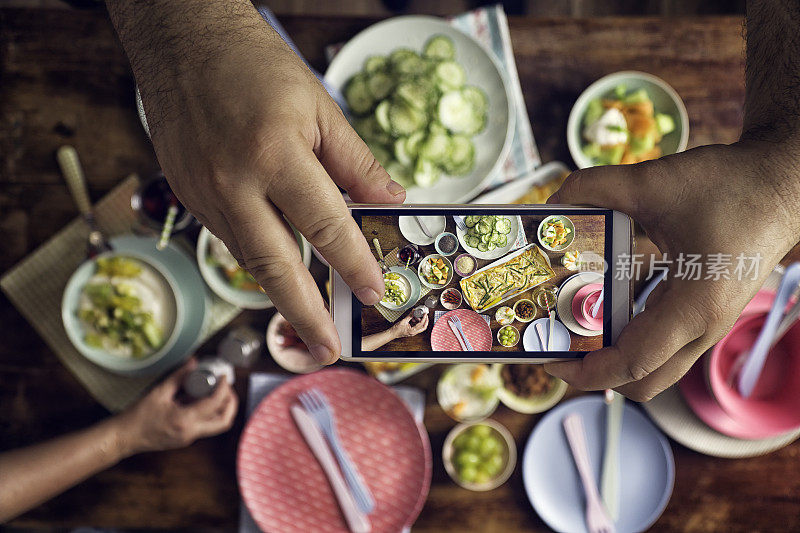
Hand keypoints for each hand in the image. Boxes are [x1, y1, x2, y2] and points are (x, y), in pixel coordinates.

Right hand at [114, 359, 237, 454]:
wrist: (125, 437)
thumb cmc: (138, 416)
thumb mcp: (159, 392)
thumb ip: (179, 376)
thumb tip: (193, 362)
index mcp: (185, 420)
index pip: (214, 403)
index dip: (224, 388)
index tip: (223, 376)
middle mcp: (191, 432)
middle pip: (225, 421)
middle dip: (231, 403)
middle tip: (227, 387)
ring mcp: (189, 438)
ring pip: (217, 425)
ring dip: (222, 408)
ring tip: (216, 391)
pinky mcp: (186, 439)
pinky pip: (205, 426)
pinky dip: (209, 413)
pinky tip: (200, 399)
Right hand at [127, 2, 404, 365]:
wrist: (181, 40)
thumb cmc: (255, 64)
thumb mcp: (320, 107)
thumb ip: (356, 164)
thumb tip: (390, 204)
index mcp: (274, 155)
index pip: (326, 227)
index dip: (353, 265)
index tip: (373, 293)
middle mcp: (232, 183)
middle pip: (274, 267)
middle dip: (304, 314)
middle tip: (326, 347)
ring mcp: (202, 193)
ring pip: (248, 258)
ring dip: (280, 291)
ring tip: (309, 317)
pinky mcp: (186, 195)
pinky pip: (229, 237)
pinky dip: (258, 255)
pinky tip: (279, 264)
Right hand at [391, 313, 428, 337]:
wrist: (393, 333)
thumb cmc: (396, 329)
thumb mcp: (404, 321)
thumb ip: (410, 315)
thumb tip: (414, 311)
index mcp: (412, 331)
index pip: (421, 324)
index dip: (424, 318)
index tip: (425, 314)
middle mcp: (414, 333)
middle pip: (424, 327)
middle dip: (426, 321)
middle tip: (425, 316)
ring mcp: (413, 333)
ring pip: (421, 328)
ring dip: (421, 322)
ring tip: (417, 316)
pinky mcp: (412, 332)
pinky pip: (417, 327)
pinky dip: (417, 323)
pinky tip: (414, 319)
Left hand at [544, 141, 799, 400]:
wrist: (781, 183)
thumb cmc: (733, 186)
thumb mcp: (656, 182)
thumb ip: (598, 187)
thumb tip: (554, 200)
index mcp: (695, 309)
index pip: (632, 364)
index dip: (587, 372)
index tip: (553, 362)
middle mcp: (704, 328)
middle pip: (643, 382)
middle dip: (596, 374)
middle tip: (561, 346)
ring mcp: (708, 325)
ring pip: (653, 366)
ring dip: (612, 356)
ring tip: (573, 327)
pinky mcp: (705, 312)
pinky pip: (661, 341)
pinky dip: (628, 335)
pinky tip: (601, 304)